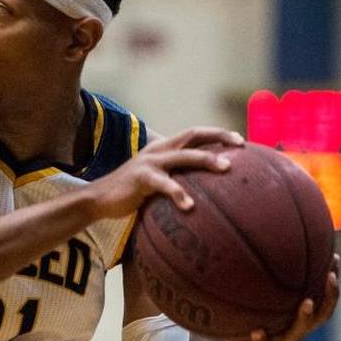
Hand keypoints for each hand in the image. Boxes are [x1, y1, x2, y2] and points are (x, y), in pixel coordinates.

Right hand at [86, 127, 243, 219]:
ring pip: (184, 156)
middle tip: (240, 145)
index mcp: (164, 148)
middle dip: (218, 137)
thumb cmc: (132, 193)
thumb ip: (175, 177)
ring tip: (226, 168)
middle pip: (193, 134)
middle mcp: (159, 150)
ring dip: (206, 159)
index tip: (240, 141)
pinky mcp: (141, 178)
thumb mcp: (156, 180)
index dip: (217, 134)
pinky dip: (178, 193)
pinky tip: (189, 206)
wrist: (99, 198)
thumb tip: (203, 191)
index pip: (195, 134)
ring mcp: (150, 162)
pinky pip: (164, 184)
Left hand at [222, 254, 340, 340]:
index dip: (332, 282)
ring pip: (297, 332)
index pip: (324, 301)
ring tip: (306, 302)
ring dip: (304, 317)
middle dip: (329, 296)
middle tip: (331, 277)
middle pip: (321, 316)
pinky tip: (257, 331)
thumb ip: (272, 284)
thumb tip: (272, 248)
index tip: (336, 259)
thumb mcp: (265, 304)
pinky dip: (262, 339)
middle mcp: (296, 331)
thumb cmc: (257, 324)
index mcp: (300, 320)